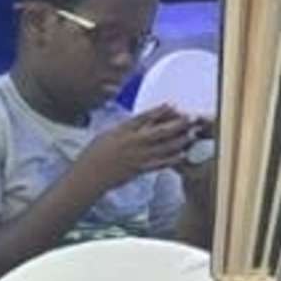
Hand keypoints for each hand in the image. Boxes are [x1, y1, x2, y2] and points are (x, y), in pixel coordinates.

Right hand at [70, 105, 196, 197]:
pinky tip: (182, 154)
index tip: (172, 104)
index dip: (160, 110)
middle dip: (178, 124)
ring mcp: (137, 157)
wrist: (89, 176)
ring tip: (191, 134)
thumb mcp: (107, 134)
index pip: (144, 117)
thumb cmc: (94, 154)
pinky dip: (173, 159)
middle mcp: (132, 142)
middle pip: (160, 131)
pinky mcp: (140, 169)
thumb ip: (125, 128)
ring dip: (180, 140)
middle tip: (190, 118)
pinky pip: (160, 163)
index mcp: (122, 131)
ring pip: (164, 147)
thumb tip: (141, 122)